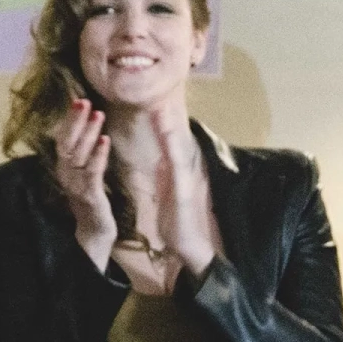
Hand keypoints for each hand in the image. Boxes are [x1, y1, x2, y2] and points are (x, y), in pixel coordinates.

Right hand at [53, 98, 116, 269]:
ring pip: (79, 154)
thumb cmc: (92, 200)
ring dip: (89, 133)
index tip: (78, 99)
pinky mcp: (89, 194)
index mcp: (64, 167)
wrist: (95, 232)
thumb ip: (84, 154)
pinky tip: (106, 141)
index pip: (63, 138)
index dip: (70, 120)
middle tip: (84, 101)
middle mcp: (66, 174)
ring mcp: (76, 184)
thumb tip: (89, 130)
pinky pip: (93, 171)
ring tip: (98, 114)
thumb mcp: (85, 173)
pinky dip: (99, 155)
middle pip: (67, 142)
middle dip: (76, 121)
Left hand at [152, 108, 219, 275]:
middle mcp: (182, 173)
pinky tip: (169, 140)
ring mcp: (185, 182)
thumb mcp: (167, 193)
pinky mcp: (185, 193)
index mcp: (174, 173)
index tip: (155, 103)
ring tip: (163, 110)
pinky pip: (178, 169)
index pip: (167, 144)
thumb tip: (162, 157)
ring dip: (170, 130)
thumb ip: (165, 175)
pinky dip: (174, 152)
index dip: (161, 124)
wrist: (187, 246)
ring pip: (177, 151)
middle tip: (160, 96)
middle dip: (167, 120)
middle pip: (174, 142)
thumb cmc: (176, 222)